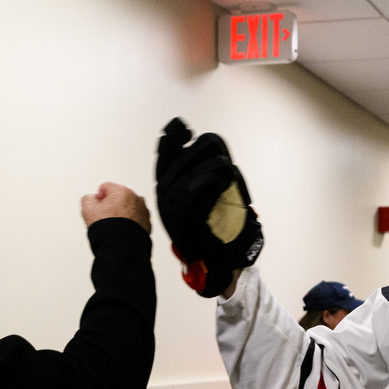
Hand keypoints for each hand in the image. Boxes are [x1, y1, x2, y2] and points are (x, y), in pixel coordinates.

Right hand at [81, 182, 150, 232]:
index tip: (98, 209)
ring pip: (128, 208)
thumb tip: (93, 198)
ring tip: (114, 226)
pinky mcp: (147, 223)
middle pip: (118, 197)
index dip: (98, 199)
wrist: (122, 248)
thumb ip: (88, 198)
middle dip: (111, 205)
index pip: (105, 188)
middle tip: (105, 218)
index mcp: (122, 191)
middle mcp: (136, 198)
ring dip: (121, 214)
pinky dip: (130, 223)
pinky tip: (122, 231)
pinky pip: (136, 219)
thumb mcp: (88, 209)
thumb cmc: (108, 229)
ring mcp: (143, 211)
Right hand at [155, 118, 263, 296]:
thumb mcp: (203, 197)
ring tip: (225, 164)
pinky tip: (222, 182)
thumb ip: (200, 176)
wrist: (214, 262)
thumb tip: (204, 148)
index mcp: (167, 193)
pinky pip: (194, 206)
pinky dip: (208, 191)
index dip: (170, 143)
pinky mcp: (187, 230)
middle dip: (193, 153)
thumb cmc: (210, 227)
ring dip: (206, 172)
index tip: (180, 126)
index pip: (163, 163)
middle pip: (174, 171)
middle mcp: (166, 204)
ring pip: (184, 187)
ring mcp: (174, 218)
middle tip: (212, 143)